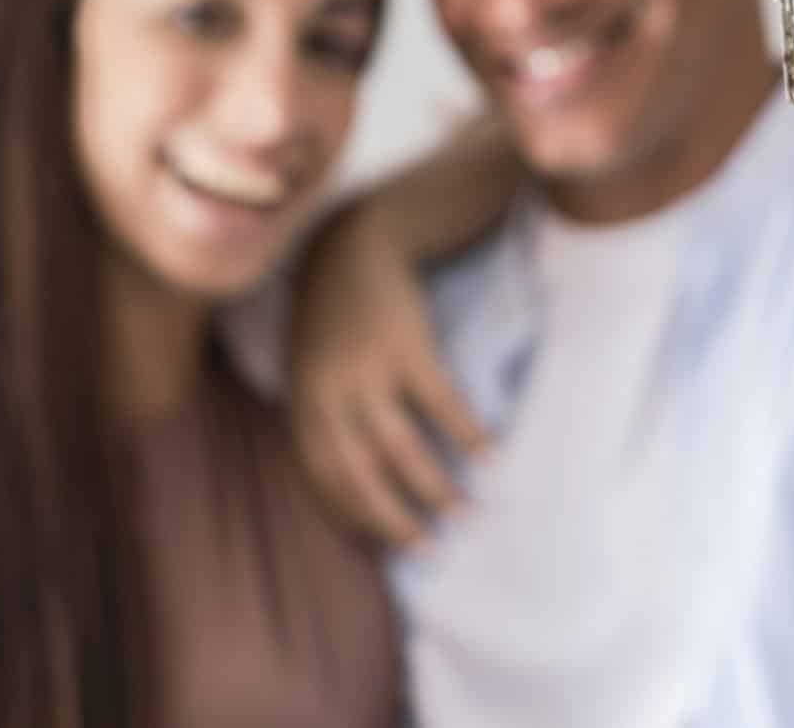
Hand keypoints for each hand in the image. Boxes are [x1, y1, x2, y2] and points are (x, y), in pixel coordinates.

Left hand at [286, 204, 488, 545]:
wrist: (350, 246)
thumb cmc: (333, 315)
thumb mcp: (310, 367)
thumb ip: (322, 415)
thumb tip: (351, 471)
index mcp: (303, 404)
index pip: (325, 479)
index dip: (356, 516)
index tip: (388, 545)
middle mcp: (329, 395)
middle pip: (361, 475)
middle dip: (396, 519)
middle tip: (431, 547)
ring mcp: (366, 372)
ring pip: (401, 449)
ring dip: (435, 487)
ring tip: (466, 510)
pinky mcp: (406, 347)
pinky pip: (440, 403)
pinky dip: (467, 433)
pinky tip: (490, 455)